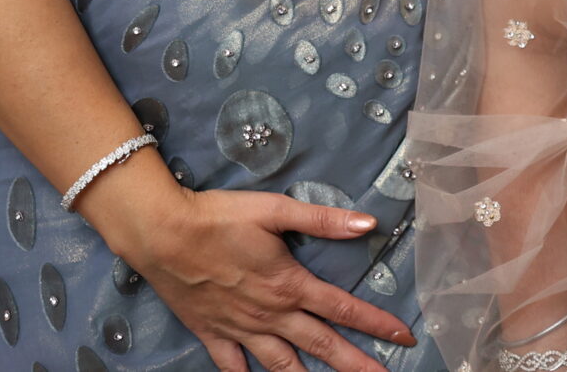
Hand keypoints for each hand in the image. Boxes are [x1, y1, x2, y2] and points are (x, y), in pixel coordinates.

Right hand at [85, 160, 413, 371]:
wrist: (161, 234)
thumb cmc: (220, 217)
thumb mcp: (276, 210)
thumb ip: (323, 221)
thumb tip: (368, 224)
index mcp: (289, 285)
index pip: (343, 308)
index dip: (377, 323)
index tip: (404, 337)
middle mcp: (269, 314)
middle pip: (321, 344)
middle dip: (355, 363)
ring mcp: (240, 328)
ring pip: (282, 364)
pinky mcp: (212, 333)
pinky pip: (233, 365)